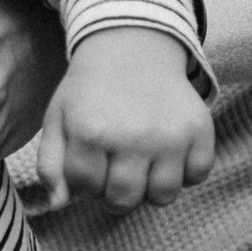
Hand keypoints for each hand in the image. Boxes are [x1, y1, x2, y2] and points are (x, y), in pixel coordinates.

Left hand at [32, 29, 215, 216]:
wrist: (132, 45)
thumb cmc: (91, 89)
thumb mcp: (58, 118)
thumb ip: (50, 164)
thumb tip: (59, 205)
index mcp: (91, 131)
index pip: (84, 189)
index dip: (83, 181)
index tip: (88, 162)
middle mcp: (133, 137)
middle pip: (124, 200)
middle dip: (114, 191)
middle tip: (114, 168)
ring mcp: (170, 136)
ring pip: (163, 196)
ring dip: (150, 188)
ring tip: (142, 164)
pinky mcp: (200, 130)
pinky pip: (198, 175)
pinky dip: (186, 172)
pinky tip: (169, 153)